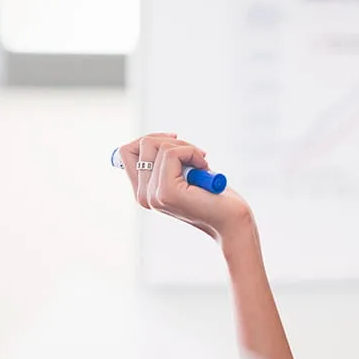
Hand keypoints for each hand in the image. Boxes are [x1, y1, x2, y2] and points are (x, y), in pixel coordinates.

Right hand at [117, 133, 252, 241]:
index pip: (126, 151)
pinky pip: (172, 153)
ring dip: (186, 147)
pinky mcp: (166, 192)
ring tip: (201, 163)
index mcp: (143, 191)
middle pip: (143, 144)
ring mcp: (153, 195)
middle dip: (172, 141)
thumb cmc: (213, 195)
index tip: (175, 142)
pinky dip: (192, 152)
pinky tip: (204, 169)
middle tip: (195, 155)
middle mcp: (143, 195)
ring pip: (159, 146)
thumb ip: (166, 161)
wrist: (231, 220)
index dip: (152, 139)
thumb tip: (160, 138)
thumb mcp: (184, 173)